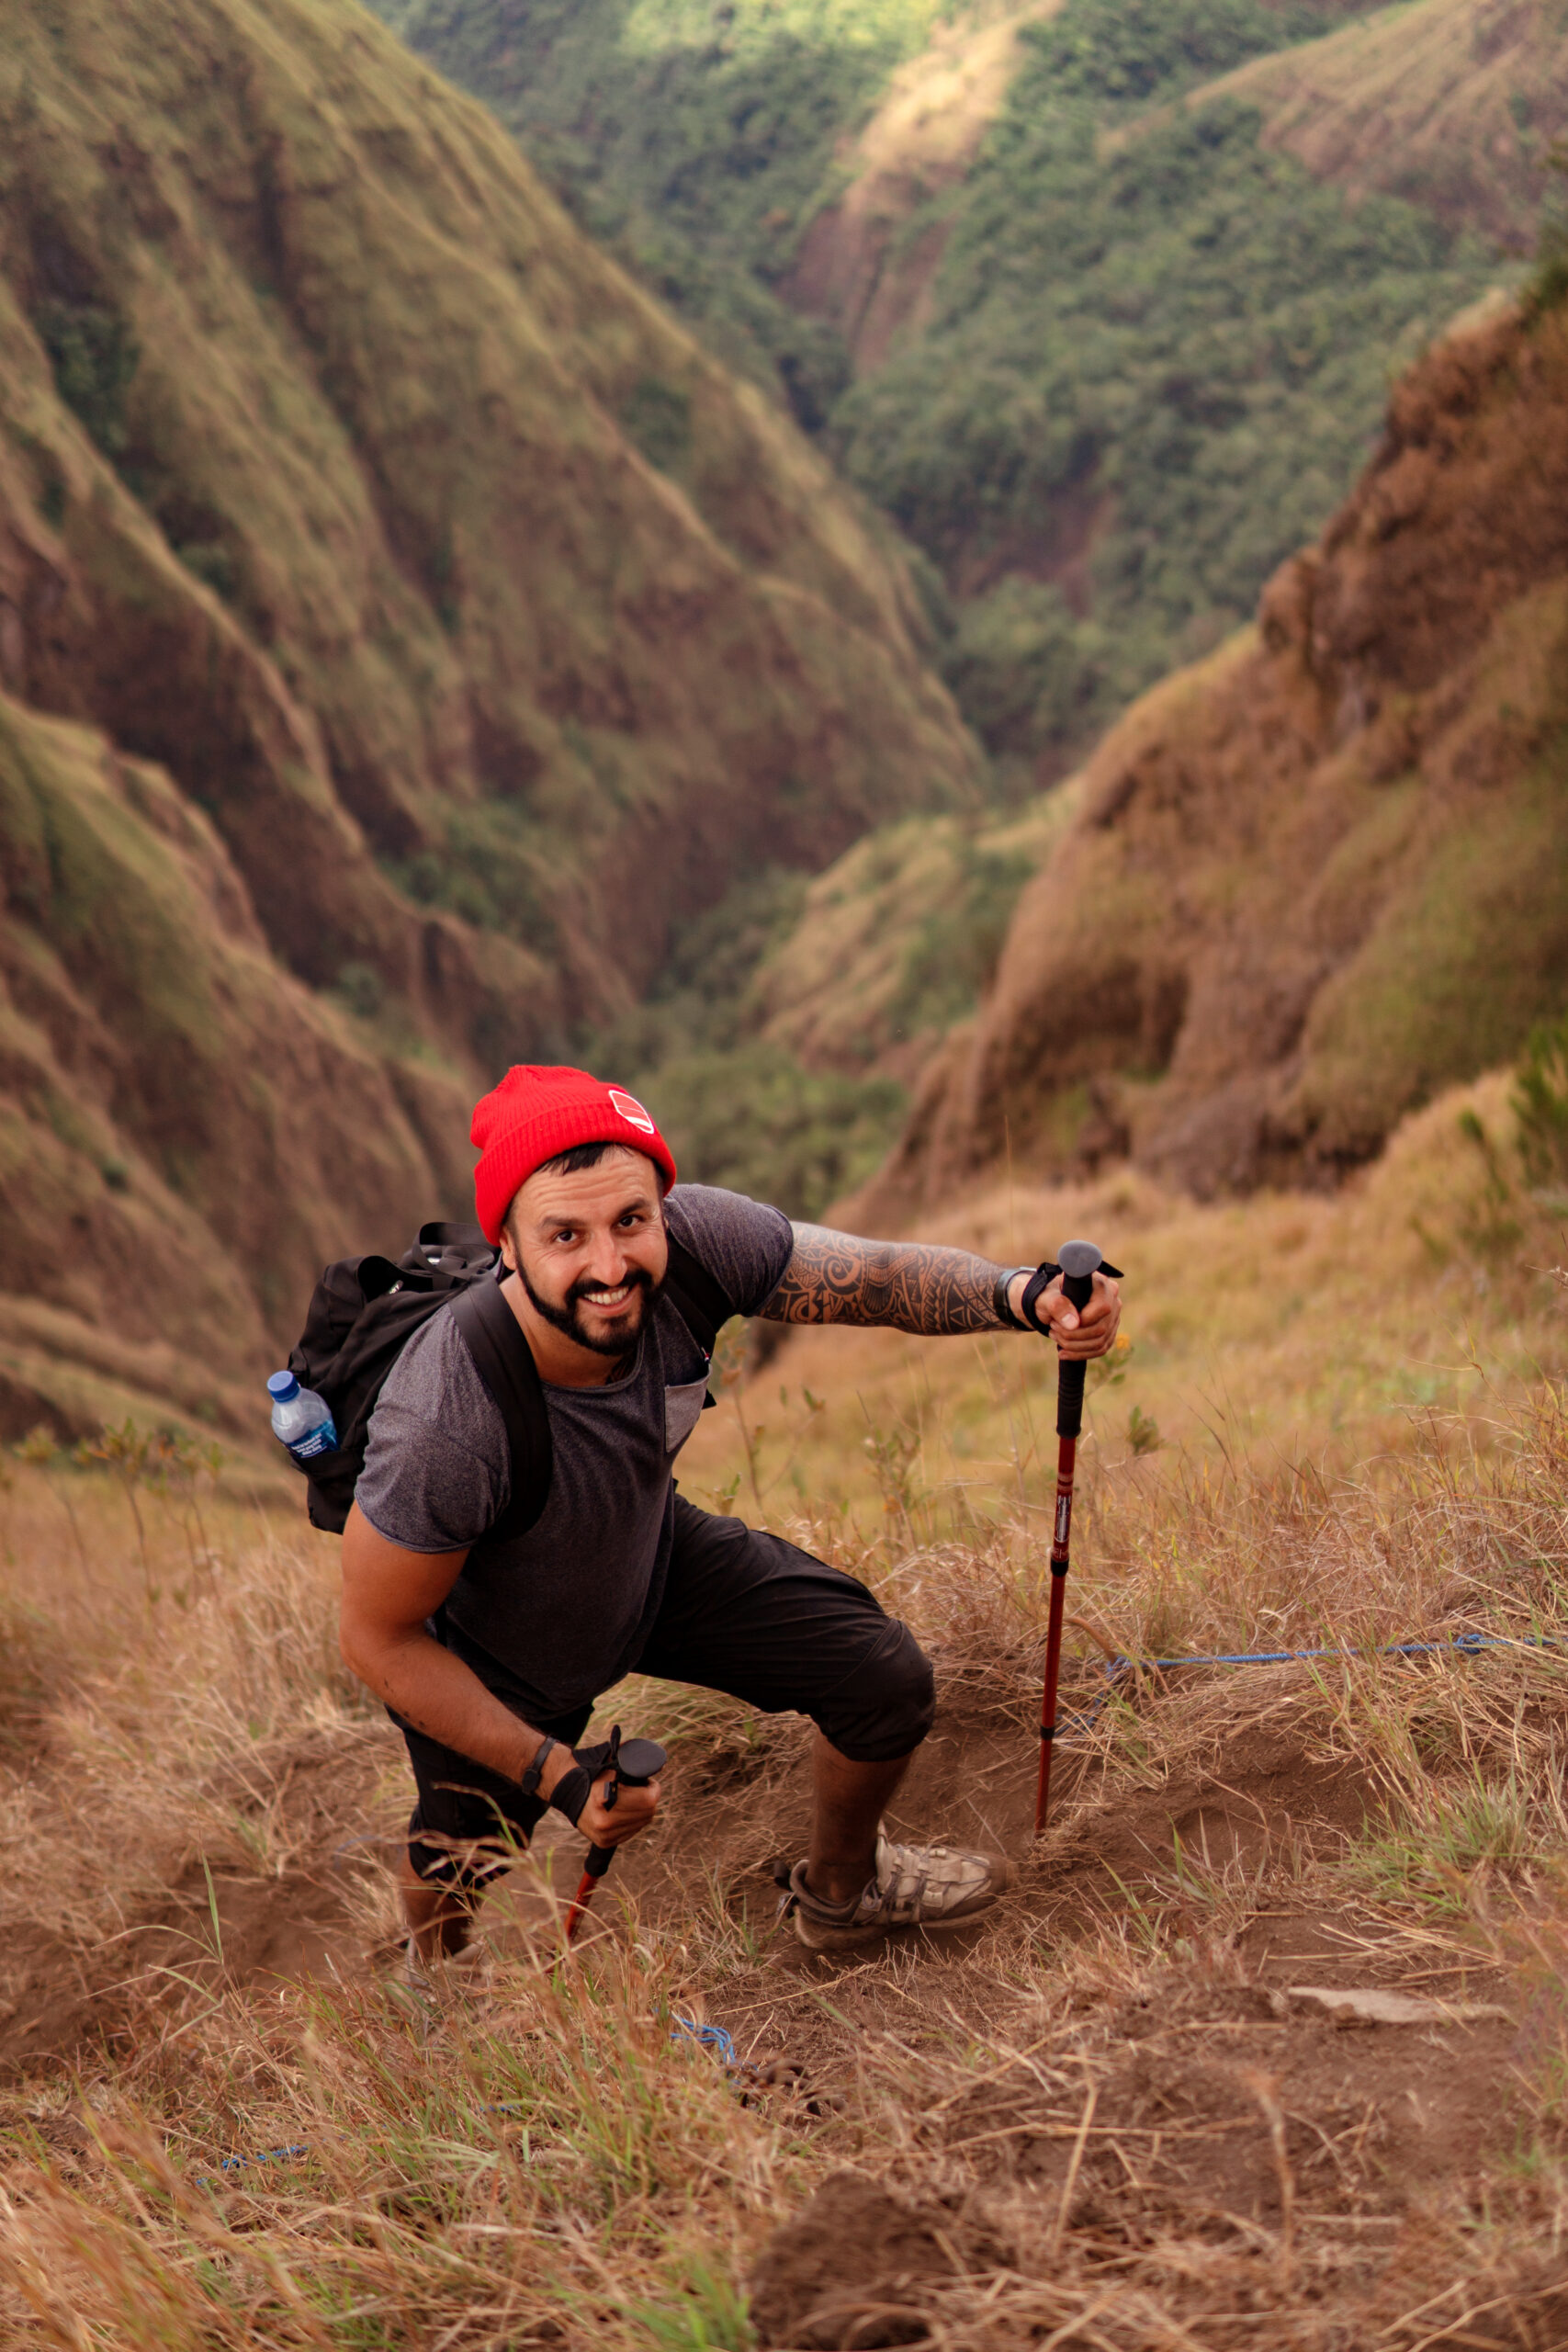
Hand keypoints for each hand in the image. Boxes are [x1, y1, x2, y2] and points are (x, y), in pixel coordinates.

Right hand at [577, 1768, 661, 1848]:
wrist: (567, 1791)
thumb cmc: (592, 1774)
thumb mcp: (612, 1766)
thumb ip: (633, 1765)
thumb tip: (658, 1765)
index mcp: (606, 1799)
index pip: (648, 1799)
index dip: (653, 1789)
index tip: (649, 1782)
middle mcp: (605, 1821)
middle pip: (648, 1812)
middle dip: (649, 1799)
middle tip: (642, 1789)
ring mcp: (604, 1835)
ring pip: (642, 1823)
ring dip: (642, 1811)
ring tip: (631, 1799)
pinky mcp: (605, 1843)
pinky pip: (632, 1831)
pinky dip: (633, 1821)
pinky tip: (624, 1810)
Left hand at [1006, 1268, 1121, 1359]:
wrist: (1050, 1304)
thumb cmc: (1049, 1296)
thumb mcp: (1046, 1297)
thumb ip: (1056, 1304)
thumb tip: (1073, 1324)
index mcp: (1100, 1283)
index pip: (1102, 1306)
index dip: (1084, 1320)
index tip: (1059, 1322)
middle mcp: (1112, 1299)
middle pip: (1101, 1328)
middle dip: (1073, 1335)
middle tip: (1053, 1329)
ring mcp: (1113, 1317)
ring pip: (1100, 1342)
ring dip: (1074, 1346)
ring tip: (1056, 1337)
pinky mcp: (1109, 1332)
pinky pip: (1100, 1349)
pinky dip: (1080, 1354)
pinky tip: (1064, 1353)